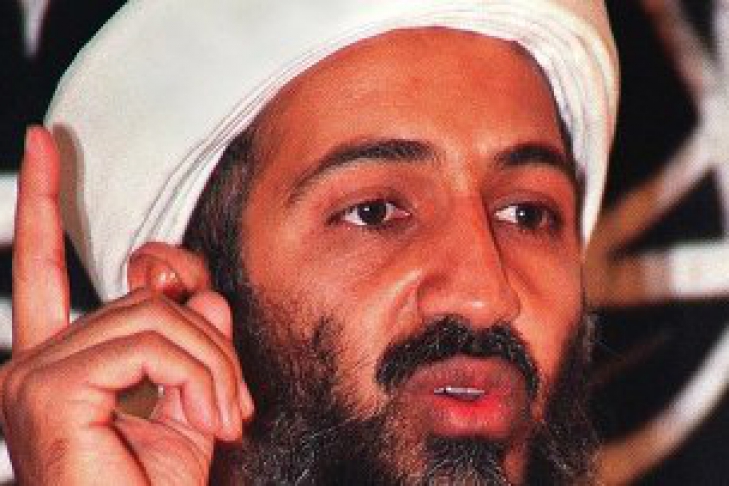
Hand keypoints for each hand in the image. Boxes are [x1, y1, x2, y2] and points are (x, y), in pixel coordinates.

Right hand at [0, 127, 252, 484]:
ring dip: (212, 364)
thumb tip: (203, 292)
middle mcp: (36, 357)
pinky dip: (197, 371)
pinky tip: (207, 417)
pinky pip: (151, 338)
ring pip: (158, 313)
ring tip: (224, 415)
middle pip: (147, 293)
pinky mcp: (49, 386)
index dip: (46, 199)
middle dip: (211, 340)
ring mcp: (34, 371)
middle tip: (233, 401)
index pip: (49, 264)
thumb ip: (196, 338)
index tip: (46, 143)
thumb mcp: (193, 398)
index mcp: (64, 358)